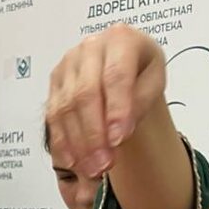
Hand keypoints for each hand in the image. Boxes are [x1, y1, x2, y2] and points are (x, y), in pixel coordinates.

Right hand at [46, 24, 167, 177]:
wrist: (123, 59)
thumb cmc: (141, 70)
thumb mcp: (154, 80)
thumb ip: (141, 102)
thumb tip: (120, 132)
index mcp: (121, 39)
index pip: (116, 75)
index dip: (117, 109)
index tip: (120, 140)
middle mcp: (90, 47)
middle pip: (86, 93)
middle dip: (95, 134)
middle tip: (105, 164)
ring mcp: (68, 63)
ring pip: (66, 106)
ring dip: (78, 143)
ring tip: (93, 169)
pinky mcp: (55, 81)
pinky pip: (53, 113)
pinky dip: (62, 140)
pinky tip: (73, 160)